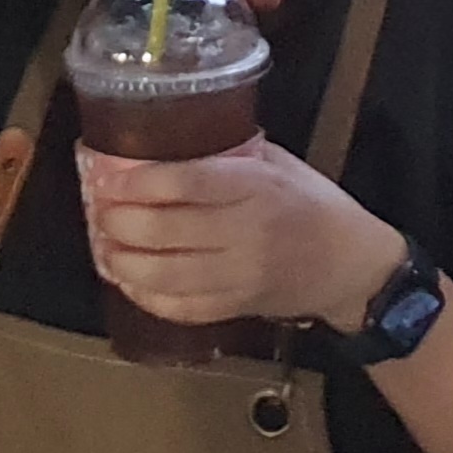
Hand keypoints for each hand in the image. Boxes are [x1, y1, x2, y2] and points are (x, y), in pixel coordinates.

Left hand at [78, 138, 403, 329]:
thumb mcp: (279, 164)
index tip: (108, 179)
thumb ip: (229, 155)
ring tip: (105, 250)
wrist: (353, 266)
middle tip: (100, 215)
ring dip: (126, 264)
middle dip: (121, 224)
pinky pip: (186, 308)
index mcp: (255, 186)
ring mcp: (242, 274)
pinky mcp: (239, 306)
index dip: (140, 183)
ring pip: (170, 276)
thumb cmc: (314, 204)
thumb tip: (166, 144)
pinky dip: (150, 298)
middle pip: (168, 231)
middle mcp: (246, 232)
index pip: (187, 183)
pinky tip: (130, 283)